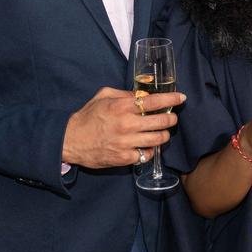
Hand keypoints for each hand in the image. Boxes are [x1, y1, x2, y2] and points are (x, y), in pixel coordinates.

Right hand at [62, 86, 184, 168]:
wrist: (70, 140)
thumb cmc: (87, 116)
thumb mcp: (104, 96)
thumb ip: (125, 93)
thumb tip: (144, 93)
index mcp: (122, 106)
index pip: (155, 101)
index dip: (172, 98)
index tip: (181, 98)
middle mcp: (127, 124)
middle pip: (162, 121)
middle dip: (171, 119)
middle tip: (171, 118)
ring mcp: (127, 142)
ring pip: (158, 139)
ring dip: (164, 135)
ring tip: (161, 132)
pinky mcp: (125, 158)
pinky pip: (147, 154)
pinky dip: (149, 149)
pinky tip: (146, 145)